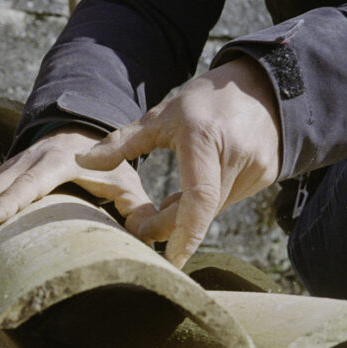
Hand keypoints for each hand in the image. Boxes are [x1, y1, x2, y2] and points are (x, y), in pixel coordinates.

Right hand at [0, 125, 157, 258]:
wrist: (80, 130)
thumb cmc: (105, 163)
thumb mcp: (125, 180)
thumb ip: (138, 206)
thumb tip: (148, 235)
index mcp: (58, 161)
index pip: (32, 181)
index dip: (12, 200)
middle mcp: (28, 160)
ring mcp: (10, 165)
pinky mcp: (0, 174)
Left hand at [76, 56, 281, 267]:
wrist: (264, 86)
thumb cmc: (205, 101)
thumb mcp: (161, 115)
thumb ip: (121, 143)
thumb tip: (81, 161)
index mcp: (204, 138)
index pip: (198, 198)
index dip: (184, 233)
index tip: (170, 260)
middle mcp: (235, 157)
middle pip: (199, 211)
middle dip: (167, 227)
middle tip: (136, 229)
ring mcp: (256, 170)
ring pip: (212, 209)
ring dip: (185, 216)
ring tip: (159, 209)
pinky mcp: (265, 178)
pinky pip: (226, 201)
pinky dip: (203, 206)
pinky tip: (188, 198)